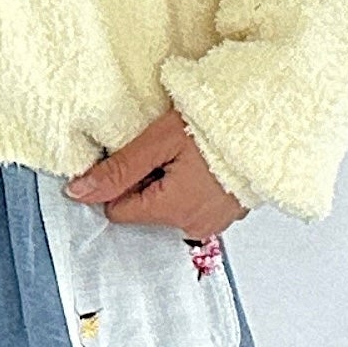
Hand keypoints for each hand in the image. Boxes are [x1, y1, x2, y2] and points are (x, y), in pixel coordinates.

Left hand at [63, 109, 248, 235]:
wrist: (269, 120)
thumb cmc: (216, 125)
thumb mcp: (158, 141)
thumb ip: (117, 170)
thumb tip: (78, 192)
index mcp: (172, 211)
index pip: (118, 211)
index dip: (121, 181)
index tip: (140, 155)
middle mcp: (193, 226)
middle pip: (145, 209)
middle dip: (148, 181)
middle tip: (169, 151)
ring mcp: (215, 222)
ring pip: (169, 206)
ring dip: (171, 183)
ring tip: (190, 155)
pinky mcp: (229, 213)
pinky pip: (195, 204)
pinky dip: (193, 186)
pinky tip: (204, 163)